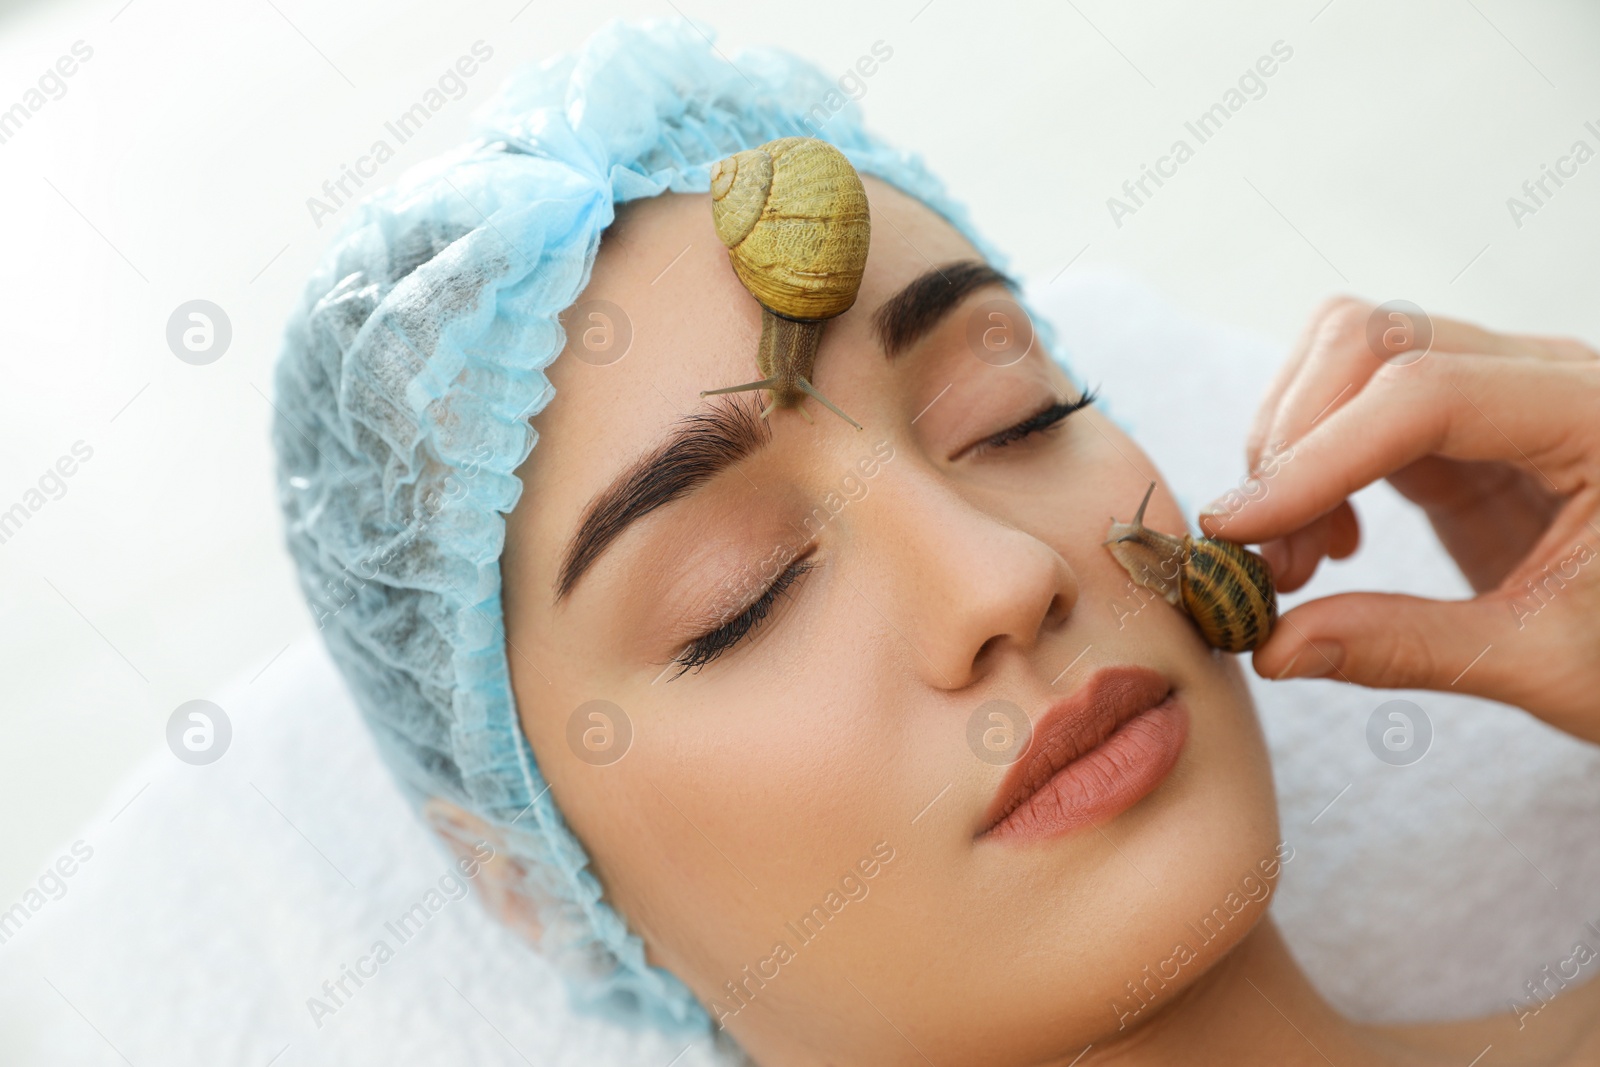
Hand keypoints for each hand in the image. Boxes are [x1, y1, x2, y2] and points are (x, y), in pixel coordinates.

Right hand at [1197, 296, 1599, 744]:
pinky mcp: (1469, 420)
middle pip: (1375, 337)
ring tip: (1296, 556)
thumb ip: (1411, 649)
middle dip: (1293, 442)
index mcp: (1599, 418)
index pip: (1426, 394)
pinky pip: (1359, 397)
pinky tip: (1332, 540)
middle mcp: (1551, 376)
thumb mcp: (1555, 665)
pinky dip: (1314, 456)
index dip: (1317, 458)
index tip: (1239, 533)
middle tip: (1271, 562)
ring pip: (1353, 347)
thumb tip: (1276, 649)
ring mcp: (1507, 387)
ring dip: (1293, 442)